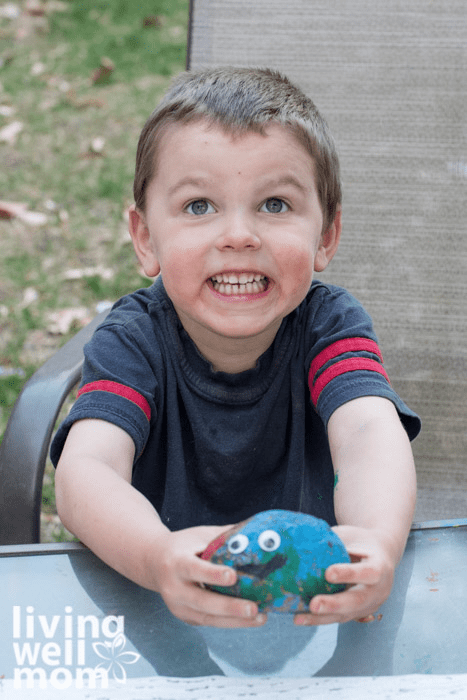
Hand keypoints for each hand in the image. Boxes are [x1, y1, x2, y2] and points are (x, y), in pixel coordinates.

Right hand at [151, 525, 267, 627]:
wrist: (153, 562)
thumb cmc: (182, 545)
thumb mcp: (199, 535)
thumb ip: (224, 536)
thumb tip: (257, 533)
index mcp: (176, 562)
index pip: (194, 569)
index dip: (212, 574)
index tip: (233, 576)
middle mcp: (174, 588)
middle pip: (202, 601)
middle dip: (229, 607)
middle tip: (254, 608)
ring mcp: (178, 606)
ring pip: (208, 617)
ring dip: (236, 620)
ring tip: (260, 617)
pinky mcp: (185, 617)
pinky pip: (210, 622)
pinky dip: (231, 622)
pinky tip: (250, 619)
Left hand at [294, 525, 395, 625]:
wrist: (379, 555)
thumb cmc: (360, 541)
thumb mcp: (350, 536)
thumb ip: (333, 541)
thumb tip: (302, 538)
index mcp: (380, 566)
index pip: (367, 572)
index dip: (348, 574)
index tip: (328, 573)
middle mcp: (378, 589)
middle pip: (357, 600)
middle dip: (334, 604)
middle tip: (314, 604)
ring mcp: (369, 605)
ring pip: (346, 614)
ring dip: (321, 618)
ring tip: (299, 618)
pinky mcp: (357, 613)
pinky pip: (338, 618)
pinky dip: (318, 619)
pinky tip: (300, 618)